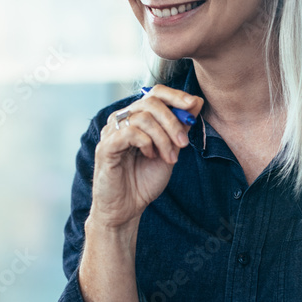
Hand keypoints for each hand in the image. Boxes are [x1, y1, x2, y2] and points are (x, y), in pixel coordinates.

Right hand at [90, 85, 202, 228]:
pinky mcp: (105, 147)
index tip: (193, 105)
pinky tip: (150, 156)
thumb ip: (180, 127)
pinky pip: (130, 133)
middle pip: (151, 102)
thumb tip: (196, 102)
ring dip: (163, 138)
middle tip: (184, 144)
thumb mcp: (170, 150)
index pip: (155, 93)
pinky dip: (147, 143)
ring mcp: (111, 132)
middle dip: (173, 121)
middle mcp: (122, 120)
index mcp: (136, 117)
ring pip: (143, 117)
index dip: (176, 95)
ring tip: (169, 157)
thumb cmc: (144, 180)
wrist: (126, 208)